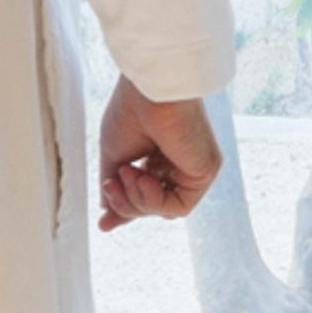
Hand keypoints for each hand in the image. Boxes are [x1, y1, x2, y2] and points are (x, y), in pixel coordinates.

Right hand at [100, 80, 222, 227]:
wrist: (148, 89)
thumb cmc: (131, 110)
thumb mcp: (115, 156)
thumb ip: (114, 188)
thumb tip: (108, 214)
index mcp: (160, 154)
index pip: (146, 192)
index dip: (125, 208)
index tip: (104, 223)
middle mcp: (180, 160)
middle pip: (153, 204)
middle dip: (125, 205)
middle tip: (109, 187)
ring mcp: (194, 166)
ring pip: (164, 209)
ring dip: (136, 200)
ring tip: (126, 172)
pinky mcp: (206, 170)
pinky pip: (179, 207)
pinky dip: (154, 200)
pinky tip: (143, 177)